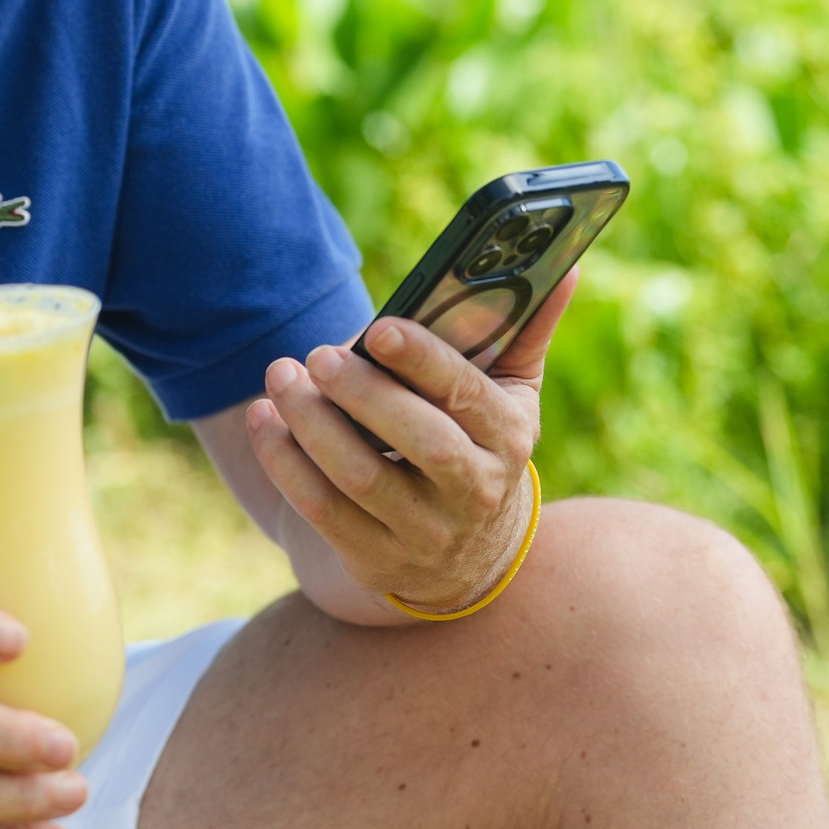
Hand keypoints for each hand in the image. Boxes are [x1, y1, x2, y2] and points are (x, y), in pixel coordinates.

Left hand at [245, 270, 575, 613]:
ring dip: (311, 425)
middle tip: (316, 354)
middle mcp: (475, 492)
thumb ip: (527, 329)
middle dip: (362, 394)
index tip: (379, 328)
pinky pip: (324, 512)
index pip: (467, 395)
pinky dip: (286, 465)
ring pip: (361, 480)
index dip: (423, 361)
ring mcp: (426, 534)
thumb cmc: (480, 445)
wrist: (468, 557)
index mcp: (508, 438)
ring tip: (280, 377)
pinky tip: (264, 422)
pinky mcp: (378, 562)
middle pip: (418, 442)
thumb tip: (564, 266)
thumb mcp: (513, 395)